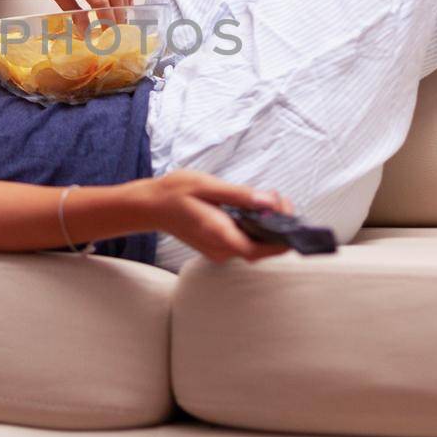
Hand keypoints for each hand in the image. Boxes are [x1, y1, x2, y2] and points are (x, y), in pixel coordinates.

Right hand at [128, 170, 293, 264]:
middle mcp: (221, 250)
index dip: (281, 237)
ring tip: (266, 198)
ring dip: (267, 225)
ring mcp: (219, 251)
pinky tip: (253, 208)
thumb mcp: (208, 186)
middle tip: (276, 196)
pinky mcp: (218, 246)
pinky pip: (245, 242)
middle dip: (278, 225)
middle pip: (262, 249)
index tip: (286, 210)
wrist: (151, 206)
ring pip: (255, 246)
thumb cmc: (175, 193)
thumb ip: (240, 195)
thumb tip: (269, 202)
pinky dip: (256, 227)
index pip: (259, 250)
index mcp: (219, 235)